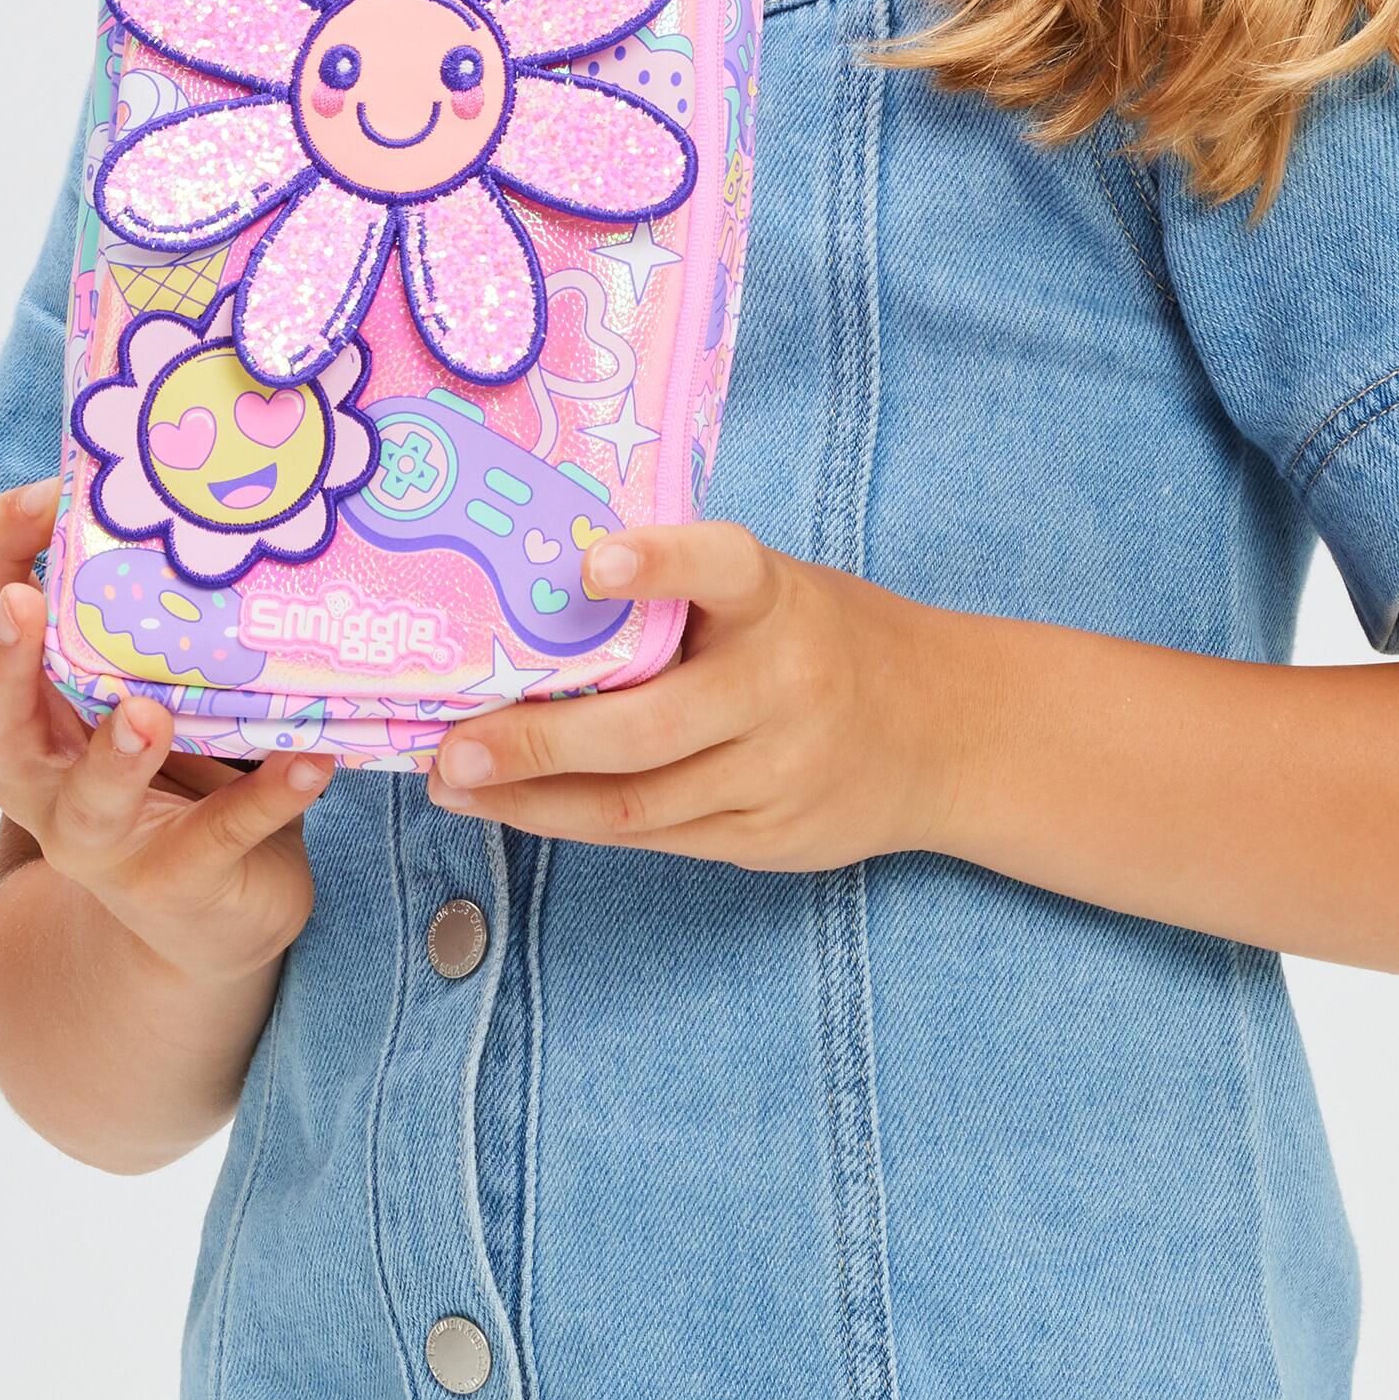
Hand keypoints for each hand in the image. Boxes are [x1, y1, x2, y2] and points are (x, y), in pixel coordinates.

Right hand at [0, 479, 334, 985]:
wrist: (204, 918)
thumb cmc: (177, 762)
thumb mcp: (153, 674)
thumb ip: (160, 603)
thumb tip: (221, 470)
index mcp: (32, 699)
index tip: (44, 493)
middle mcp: (42, 770)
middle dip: (1, 658)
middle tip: (23, 604)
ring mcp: (103, 838)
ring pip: (86, 801)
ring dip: (112, 755)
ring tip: (146, 712)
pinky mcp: (178, 879)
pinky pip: (221, 836)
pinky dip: (267, 798)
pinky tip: (311, 760)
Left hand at [423, 519, 972, 866]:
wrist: (945, 732)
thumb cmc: (821, 640)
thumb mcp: (774, 596)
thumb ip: (685, 603)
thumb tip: (539, 608)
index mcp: (779, 600)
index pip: (722, 565)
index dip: (660, 561)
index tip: (591, 562)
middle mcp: (782, 686)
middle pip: (648, 726)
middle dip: (537, 741)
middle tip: (453, 744)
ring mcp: (778, 772)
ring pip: (638, 801)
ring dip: (533, 800)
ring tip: (455, 782)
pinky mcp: (766, 837)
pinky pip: (655, 836)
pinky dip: (577, 824)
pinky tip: (518, 810)